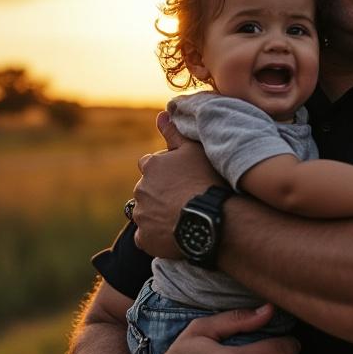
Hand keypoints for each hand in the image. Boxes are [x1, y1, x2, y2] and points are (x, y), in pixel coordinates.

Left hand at [131, 112, 223, 257]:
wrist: (211, 217)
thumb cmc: (206, 180)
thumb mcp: (194, 150)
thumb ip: (174, 132)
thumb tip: (161, 114)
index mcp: (151, 166)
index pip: (149, 165)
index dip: (163, 172)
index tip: (178, 179)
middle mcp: (140, 189)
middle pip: (146, 190)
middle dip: (159, 194)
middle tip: (182, 200)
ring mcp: (141, 215)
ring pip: (145, 214)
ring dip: (157, 215)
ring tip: (180, 219)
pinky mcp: (144, 239)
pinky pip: (145, 238)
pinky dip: (155, 237)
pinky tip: (173, 236)